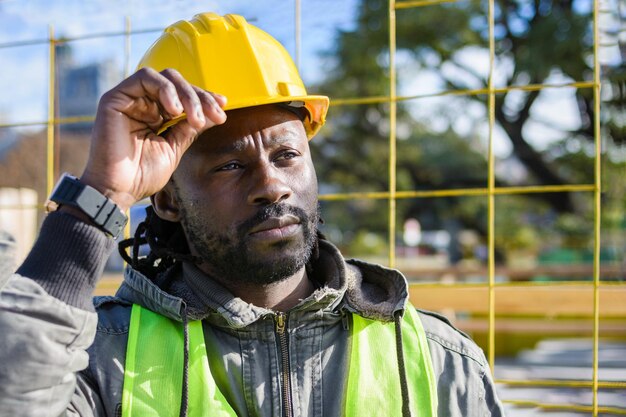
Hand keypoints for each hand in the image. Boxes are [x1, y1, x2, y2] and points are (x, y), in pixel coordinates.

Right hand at [80, 68, 226, 211]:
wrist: (119, 191)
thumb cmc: (143, 175)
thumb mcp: (175, 148)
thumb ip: (190, 128)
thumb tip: (214, 113)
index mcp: (156, 115)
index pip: (184, 96)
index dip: (204, 99)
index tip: (223, 108)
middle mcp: (143, 104)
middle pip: (177, 83)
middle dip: (200, 97)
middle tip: (214, 115)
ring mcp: (129, 99)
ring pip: (165, 78)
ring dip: (186, 94)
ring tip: (194, 117)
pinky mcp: (115, 98)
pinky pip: (144, 78)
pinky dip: (165, 89)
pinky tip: (174, 109)